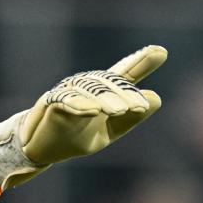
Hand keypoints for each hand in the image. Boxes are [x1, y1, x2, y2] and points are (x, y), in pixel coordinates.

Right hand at [0, 45, 166, 188]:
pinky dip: (79, 104)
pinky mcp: (49, 103)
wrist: (41, 150)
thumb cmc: (74, 137)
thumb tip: (156, 98)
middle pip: (108, 82)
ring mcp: (68, 92)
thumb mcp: (109, 132)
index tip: (161, 52)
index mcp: (102, 94)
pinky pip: (64, 99)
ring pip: (89, 89)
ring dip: (105, 100)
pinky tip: (93, 111)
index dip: (142, 62)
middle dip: (124, 93)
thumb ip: (131, 118)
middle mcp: (86, 87)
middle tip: (138, 107)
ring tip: (119, 112)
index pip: (124, 74)